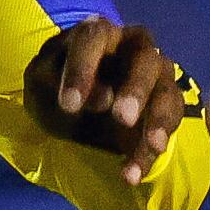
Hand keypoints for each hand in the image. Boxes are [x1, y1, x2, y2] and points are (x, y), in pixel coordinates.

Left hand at [23, 17, 189, 186]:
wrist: (72, 112)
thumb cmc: (55, 87)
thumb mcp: (41, 84)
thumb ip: (58, 81)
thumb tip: (104, 98)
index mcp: (97, 34)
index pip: (94, 39)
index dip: (83, 70)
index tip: (69, 106)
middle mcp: (134, 47)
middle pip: (145, 59)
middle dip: (136, 90)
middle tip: (123, 118)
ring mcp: (156, 74)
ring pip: (167, 91)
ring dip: (159, 120)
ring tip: (154, 147)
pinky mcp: (167, 102)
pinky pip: (169, 123)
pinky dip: (151, 151)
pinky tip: (131, 174)